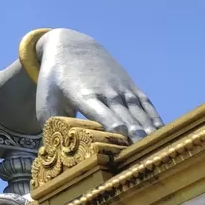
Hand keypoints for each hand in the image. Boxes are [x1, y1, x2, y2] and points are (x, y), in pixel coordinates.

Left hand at [35, 29, 163, 140]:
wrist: (73, 47)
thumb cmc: (55, 80)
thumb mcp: (45, 100)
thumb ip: (51, 125)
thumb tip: (55, 151)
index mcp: (84, 96)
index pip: (103, 116)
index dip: (114, 131)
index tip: (121, 147)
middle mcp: (107, 92)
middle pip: (126, 118)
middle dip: (134, 138)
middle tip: (141, 158)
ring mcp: (122, 89)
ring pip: (139, 113)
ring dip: (147, 132)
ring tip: (153, 150)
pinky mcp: (131, 87)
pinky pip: (146, 106)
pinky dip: (154, 120)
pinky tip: (159, 135)